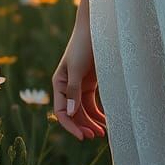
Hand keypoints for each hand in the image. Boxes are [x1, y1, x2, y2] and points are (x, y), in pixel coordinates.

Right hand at [52, 20, 106, 140]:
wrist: (97, 27)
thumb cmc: (83, 45)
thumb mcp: (76, 67)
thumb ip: (73, 90)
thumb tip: (69, 113)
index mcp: (59, 83)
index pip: (61, 112)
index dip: (71, 126)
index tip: (83, 136)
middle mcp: (67, 87)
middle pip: (73, 114)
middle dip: (83, 126)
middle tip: (97, 136)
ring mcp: (79, 86)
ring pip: (84, 111)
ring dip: (91, 122)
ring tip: (103, 133)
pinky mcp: (90, 83)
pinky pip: (92, 104)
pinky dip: (98, 114)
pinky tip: (105, 121)